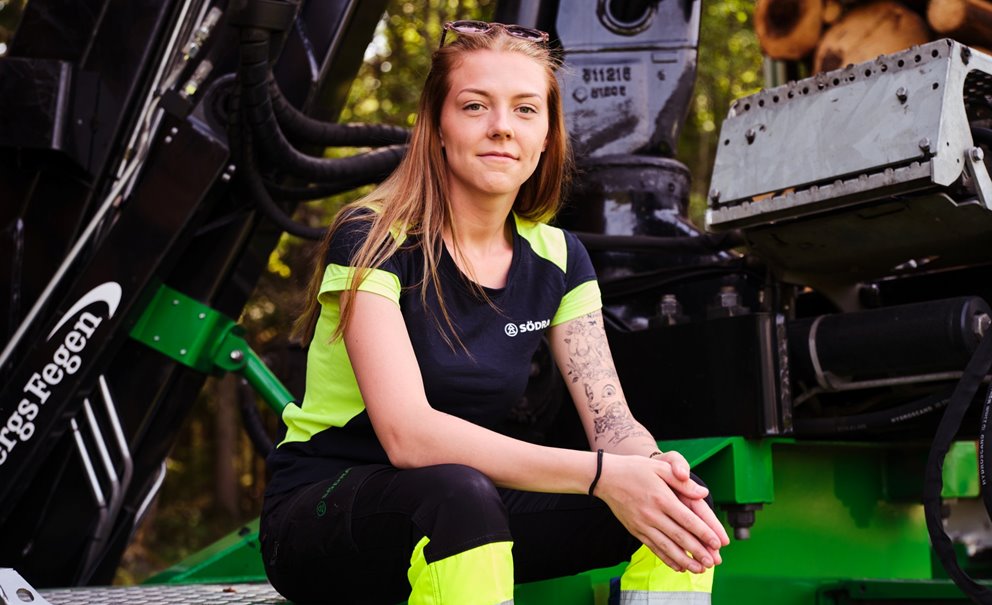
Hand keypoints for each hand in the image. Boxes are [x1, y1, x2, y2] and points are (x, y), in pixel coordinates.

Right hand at [595, 453, 727, 573]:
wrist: (605, 478)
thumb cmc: (635, 469)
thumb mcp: (659, 467)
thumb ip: (682, 482)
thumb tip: (703, 494)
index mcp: (661, 498)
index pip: (687, 519)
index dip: (703, 532)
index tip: (717, 543)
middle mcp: (652, 514)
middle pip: (679, 536)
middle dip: (698, 551)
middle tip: (713, 562)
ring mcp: (642, 524)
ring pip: (667, 546)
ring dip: (684, 560)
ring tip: (699, 569)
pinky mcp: (635, 530)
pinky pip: (653, 548)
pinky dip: (667, 559)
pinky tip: (678, 567)